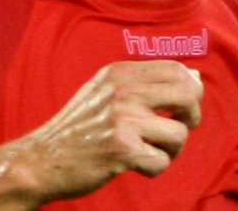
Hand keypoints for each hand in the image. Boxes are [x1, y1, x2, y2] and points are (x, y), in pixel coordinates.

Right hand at [4, 60, 203, 204]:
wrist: (42, 158)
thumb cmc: (80, 126)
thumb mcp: (106, 89)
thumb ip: (146, 80)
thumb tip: (195, 76)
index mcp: (120, 72)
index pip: (177, 69)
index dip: (191, 88)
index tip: (184, 106)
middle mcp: (123, 90)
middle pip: (187, 94)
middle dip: (192, 115)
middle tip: (179, 127)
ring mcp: (123, 119)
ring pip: (179, 133)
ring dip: (172, 149)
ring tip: (152, 151)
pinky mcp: (121, 150)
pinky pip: (161, 162)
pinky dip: (154, 169)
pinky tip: (136, 165)